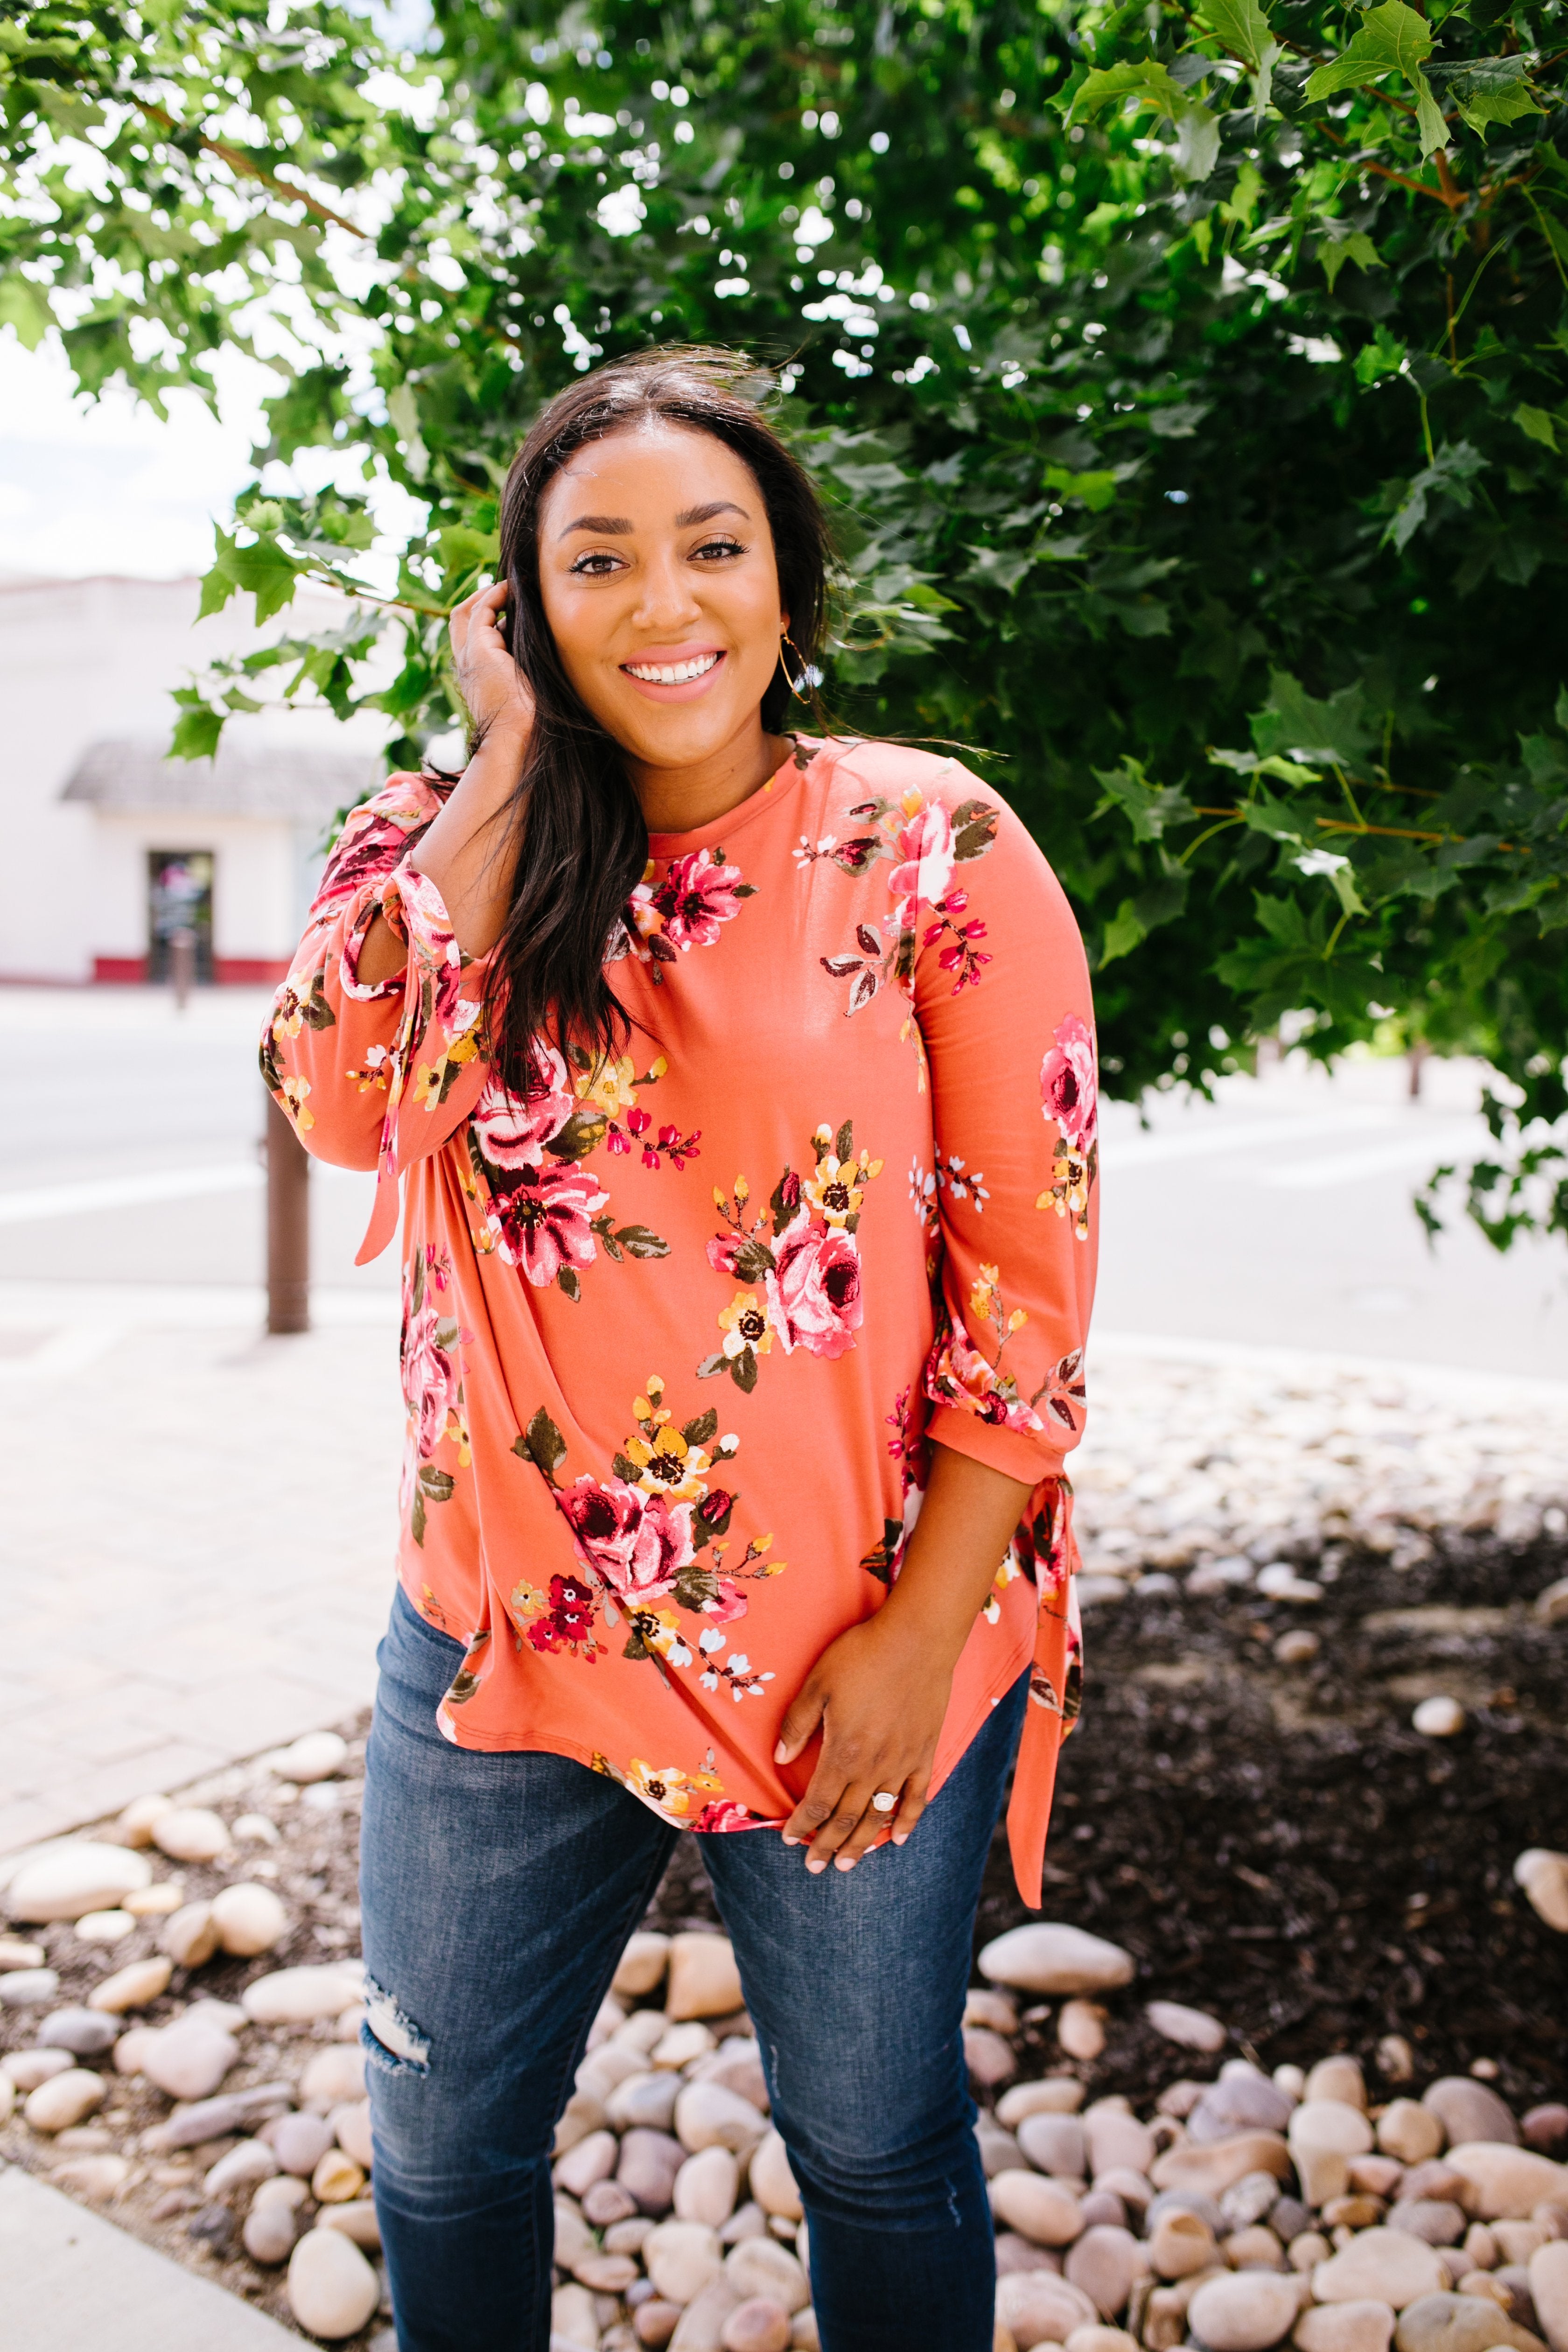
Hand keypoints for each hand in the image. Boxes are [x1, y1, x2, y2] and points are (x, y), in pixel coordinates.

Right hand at [449, 578, 532, 745]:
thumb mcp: (524, 690)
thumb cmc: (527, 724)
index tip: (509, 609)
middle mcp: (466, 664)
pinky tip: (513, 590)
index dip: (486, 618)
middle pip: (459, 620)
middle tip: (504, 590)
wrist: (516, 739)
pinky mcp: (479, 649)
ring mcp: (468, 656)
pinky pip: (482, 610)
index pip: (471, 636)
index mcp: (475, 675)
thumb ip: (523, 668)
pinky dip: (495, 596)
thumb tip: (541, 649)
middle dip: (478, 600)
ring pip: (466, 611)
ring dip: (488, 594)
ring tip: (512, 585)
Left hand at [775, 1613, 954, 1872]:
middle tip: (815, 1868)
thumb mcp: (817, 1684)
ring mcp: (903, 1763)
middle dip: (828, 1846)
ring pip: (879, 1816)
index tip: (790, 1841)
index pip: (819, 1803)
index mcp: (843, 1752)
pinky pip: (917, 1798)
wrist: (917, 1638)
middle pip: (846, 1818)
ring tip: (848, 1865)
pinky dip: (907, 1822)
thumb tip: (778, 1759)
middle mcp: (874, 1767)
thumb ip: (796, 1724)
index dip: (803, 1826)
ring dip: (862, 1844)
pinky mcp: (925, 1753)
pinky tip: (899, 1839)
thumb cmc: (861, 1656)